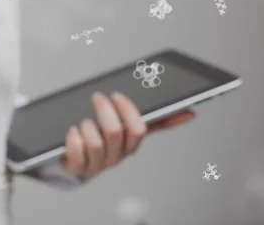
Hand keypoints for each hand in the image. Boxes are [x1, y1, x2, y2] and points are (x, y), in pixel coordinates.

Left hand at [60, 92, 195, 177]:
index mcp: (131, 145)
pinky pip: (76, 152)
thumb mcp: (129, 127)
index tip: (117, 96)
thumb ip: (157, 120)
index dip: (128, 111)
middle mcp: (117, 157)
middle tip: (98, 97)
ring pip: (95, 142)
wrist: (77, 159)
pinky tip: (72, 131)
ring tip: (84, 121)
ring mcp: (98, 164)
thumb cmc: (105, 138)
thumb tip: (191, 112)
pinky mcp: (78, 168)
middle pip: (115, 132)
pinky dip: (73, 138)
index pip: (139, 129)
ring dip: (87, 126)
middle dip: (104, 111)